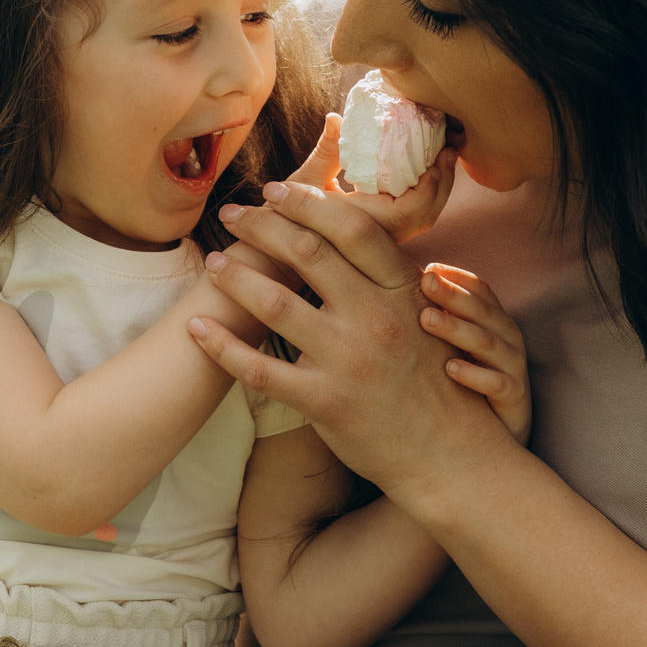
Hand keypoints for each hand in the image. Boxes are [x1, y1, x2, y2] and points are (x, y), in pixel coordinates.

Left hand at [187, 179, 516, 515]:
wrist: (450, 455)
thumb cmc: (436, 381)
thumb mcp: (427, 317)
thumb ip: (389, 279)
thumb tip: (345, 235)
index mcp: (403, 291)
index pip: (351, 228)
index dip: (308, 202)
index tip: (273, 191)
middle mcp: (376, 319)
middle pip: (308, 254)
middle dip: (262, 227)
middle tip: (233, 215)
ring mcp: (349, 361)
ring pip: (276, 305)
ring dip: (237, 278)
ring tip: (215, 264)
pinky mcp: (325, 402)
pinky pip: (260, 370)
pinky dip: (222, 347)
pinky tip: (197, 330)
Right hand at [287, 113, 457, 244]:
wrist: (275, 254)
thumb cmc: (284, 218)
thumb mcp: (302, 182)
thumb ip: (325, 152)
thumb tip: (335, 118)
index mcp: (364, 225)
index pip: (411, 210)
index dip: (429, 185)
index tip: (437, 156)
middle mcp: (379, 236)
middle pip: (427, 213)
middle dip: (443, 181)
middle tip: (449, 149)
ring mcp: (383, 238)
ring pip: (424, 217)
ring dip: (438, 188)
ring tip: (445, 156)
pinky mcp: (383, 235)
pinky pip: (415, 216)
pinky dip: (427, 193)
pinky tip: (428, 170)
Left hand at [420, 264, 530, 442]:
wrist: (493, 438)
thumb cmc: (465, 382)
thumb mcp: (453, 346)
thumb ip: (435, 316)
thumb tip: (391, 287)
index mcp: (493, 320)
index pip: (480, 288)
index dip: (455, 276)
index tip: (426, 268)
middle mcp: (506, 338)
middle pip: (483, 309)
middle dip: (453, 294)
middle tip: (424, 282)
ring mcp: (513, 367)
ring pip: (489, 342)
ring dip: (457, 329)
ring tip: (426, 319)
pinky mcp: (515, 398)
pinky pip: (498, 383)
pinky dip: (474, 375)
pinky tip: (449, 369)